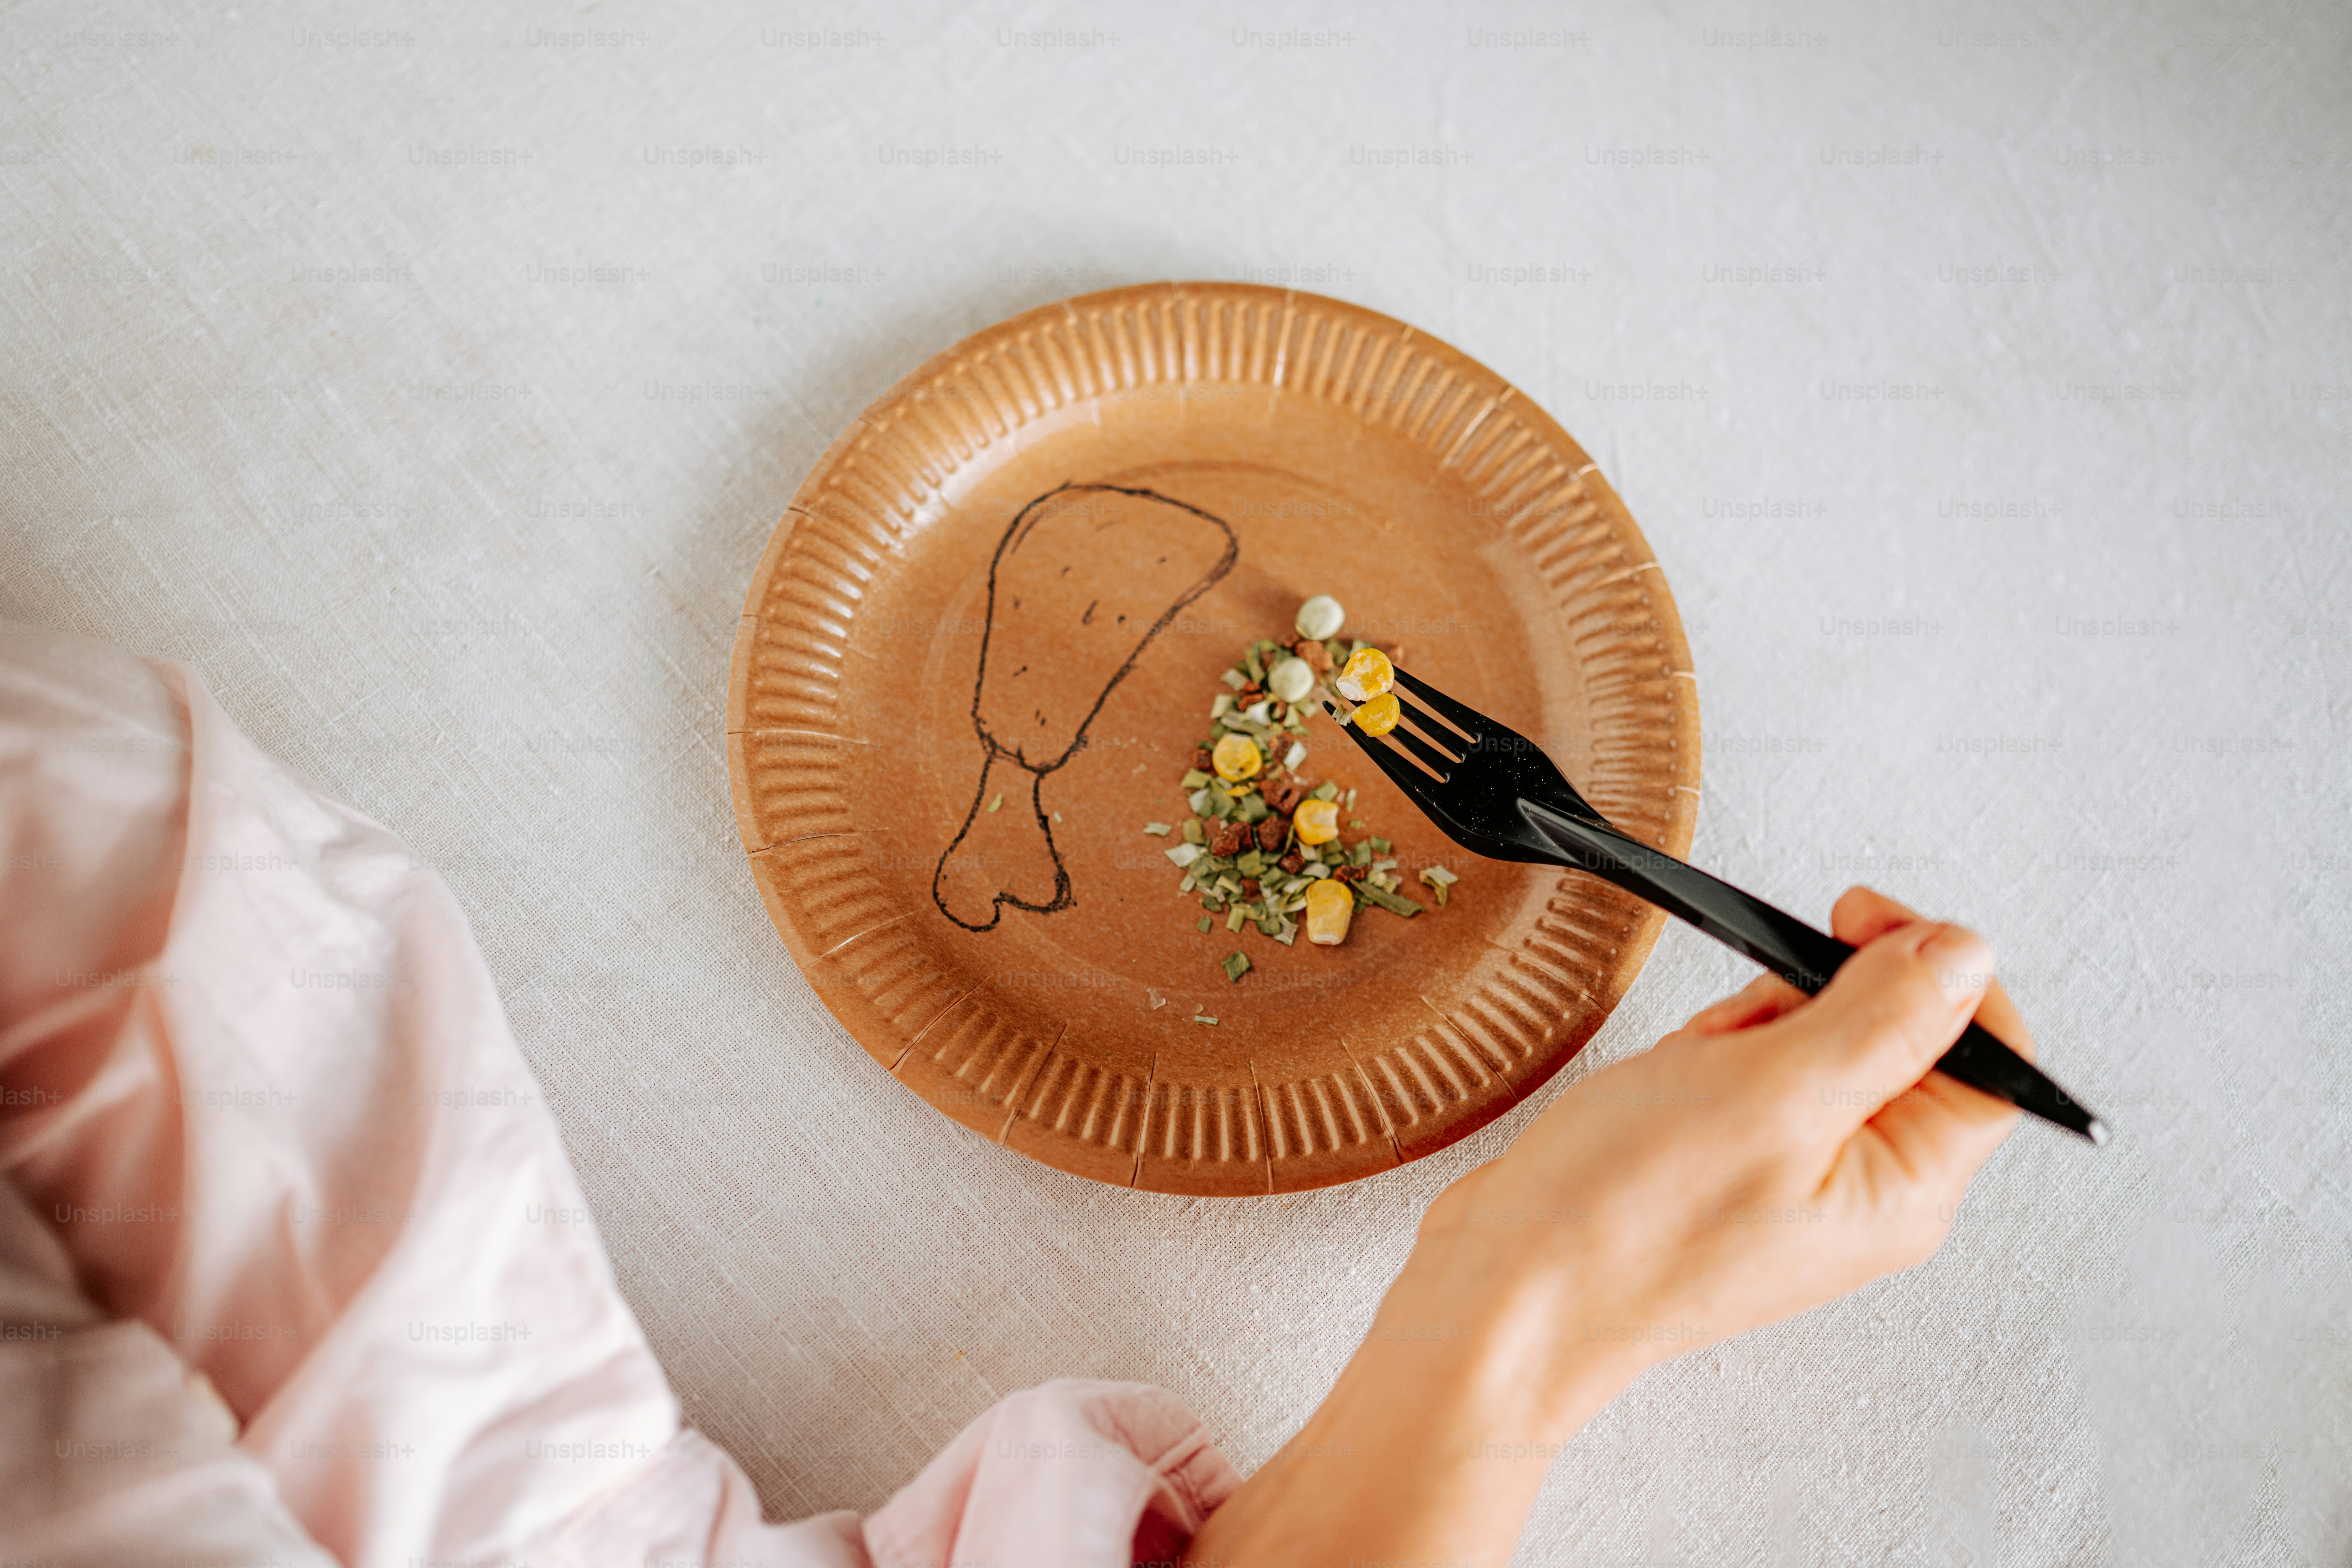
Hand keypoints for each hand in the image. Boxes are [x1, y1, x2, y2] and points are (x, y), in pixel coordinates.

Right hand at [1185, 887, 2033, 1567]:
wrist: (1505, 1292)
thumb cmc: (1625, 1218)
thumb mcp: (1772, 1091)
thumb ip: (1884, 1019)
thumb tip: (1966, 955)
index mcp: (1904, 1190)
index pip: (1990, 1058)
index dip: (1938, 971)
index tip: (1861, 918)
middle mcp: (1863, 1188)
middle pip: (1894, 1039)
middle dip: (1807, 1005)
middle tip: (1742, 1034)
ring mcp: (1792, 1175)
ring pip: (1810, 1042)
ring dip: (1744, 1031)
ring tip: (1686, 1076)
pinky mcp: (1728, 1160)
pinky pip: (1747, 1070)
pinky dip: (1705, 1056)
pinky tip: (1664, 1088)